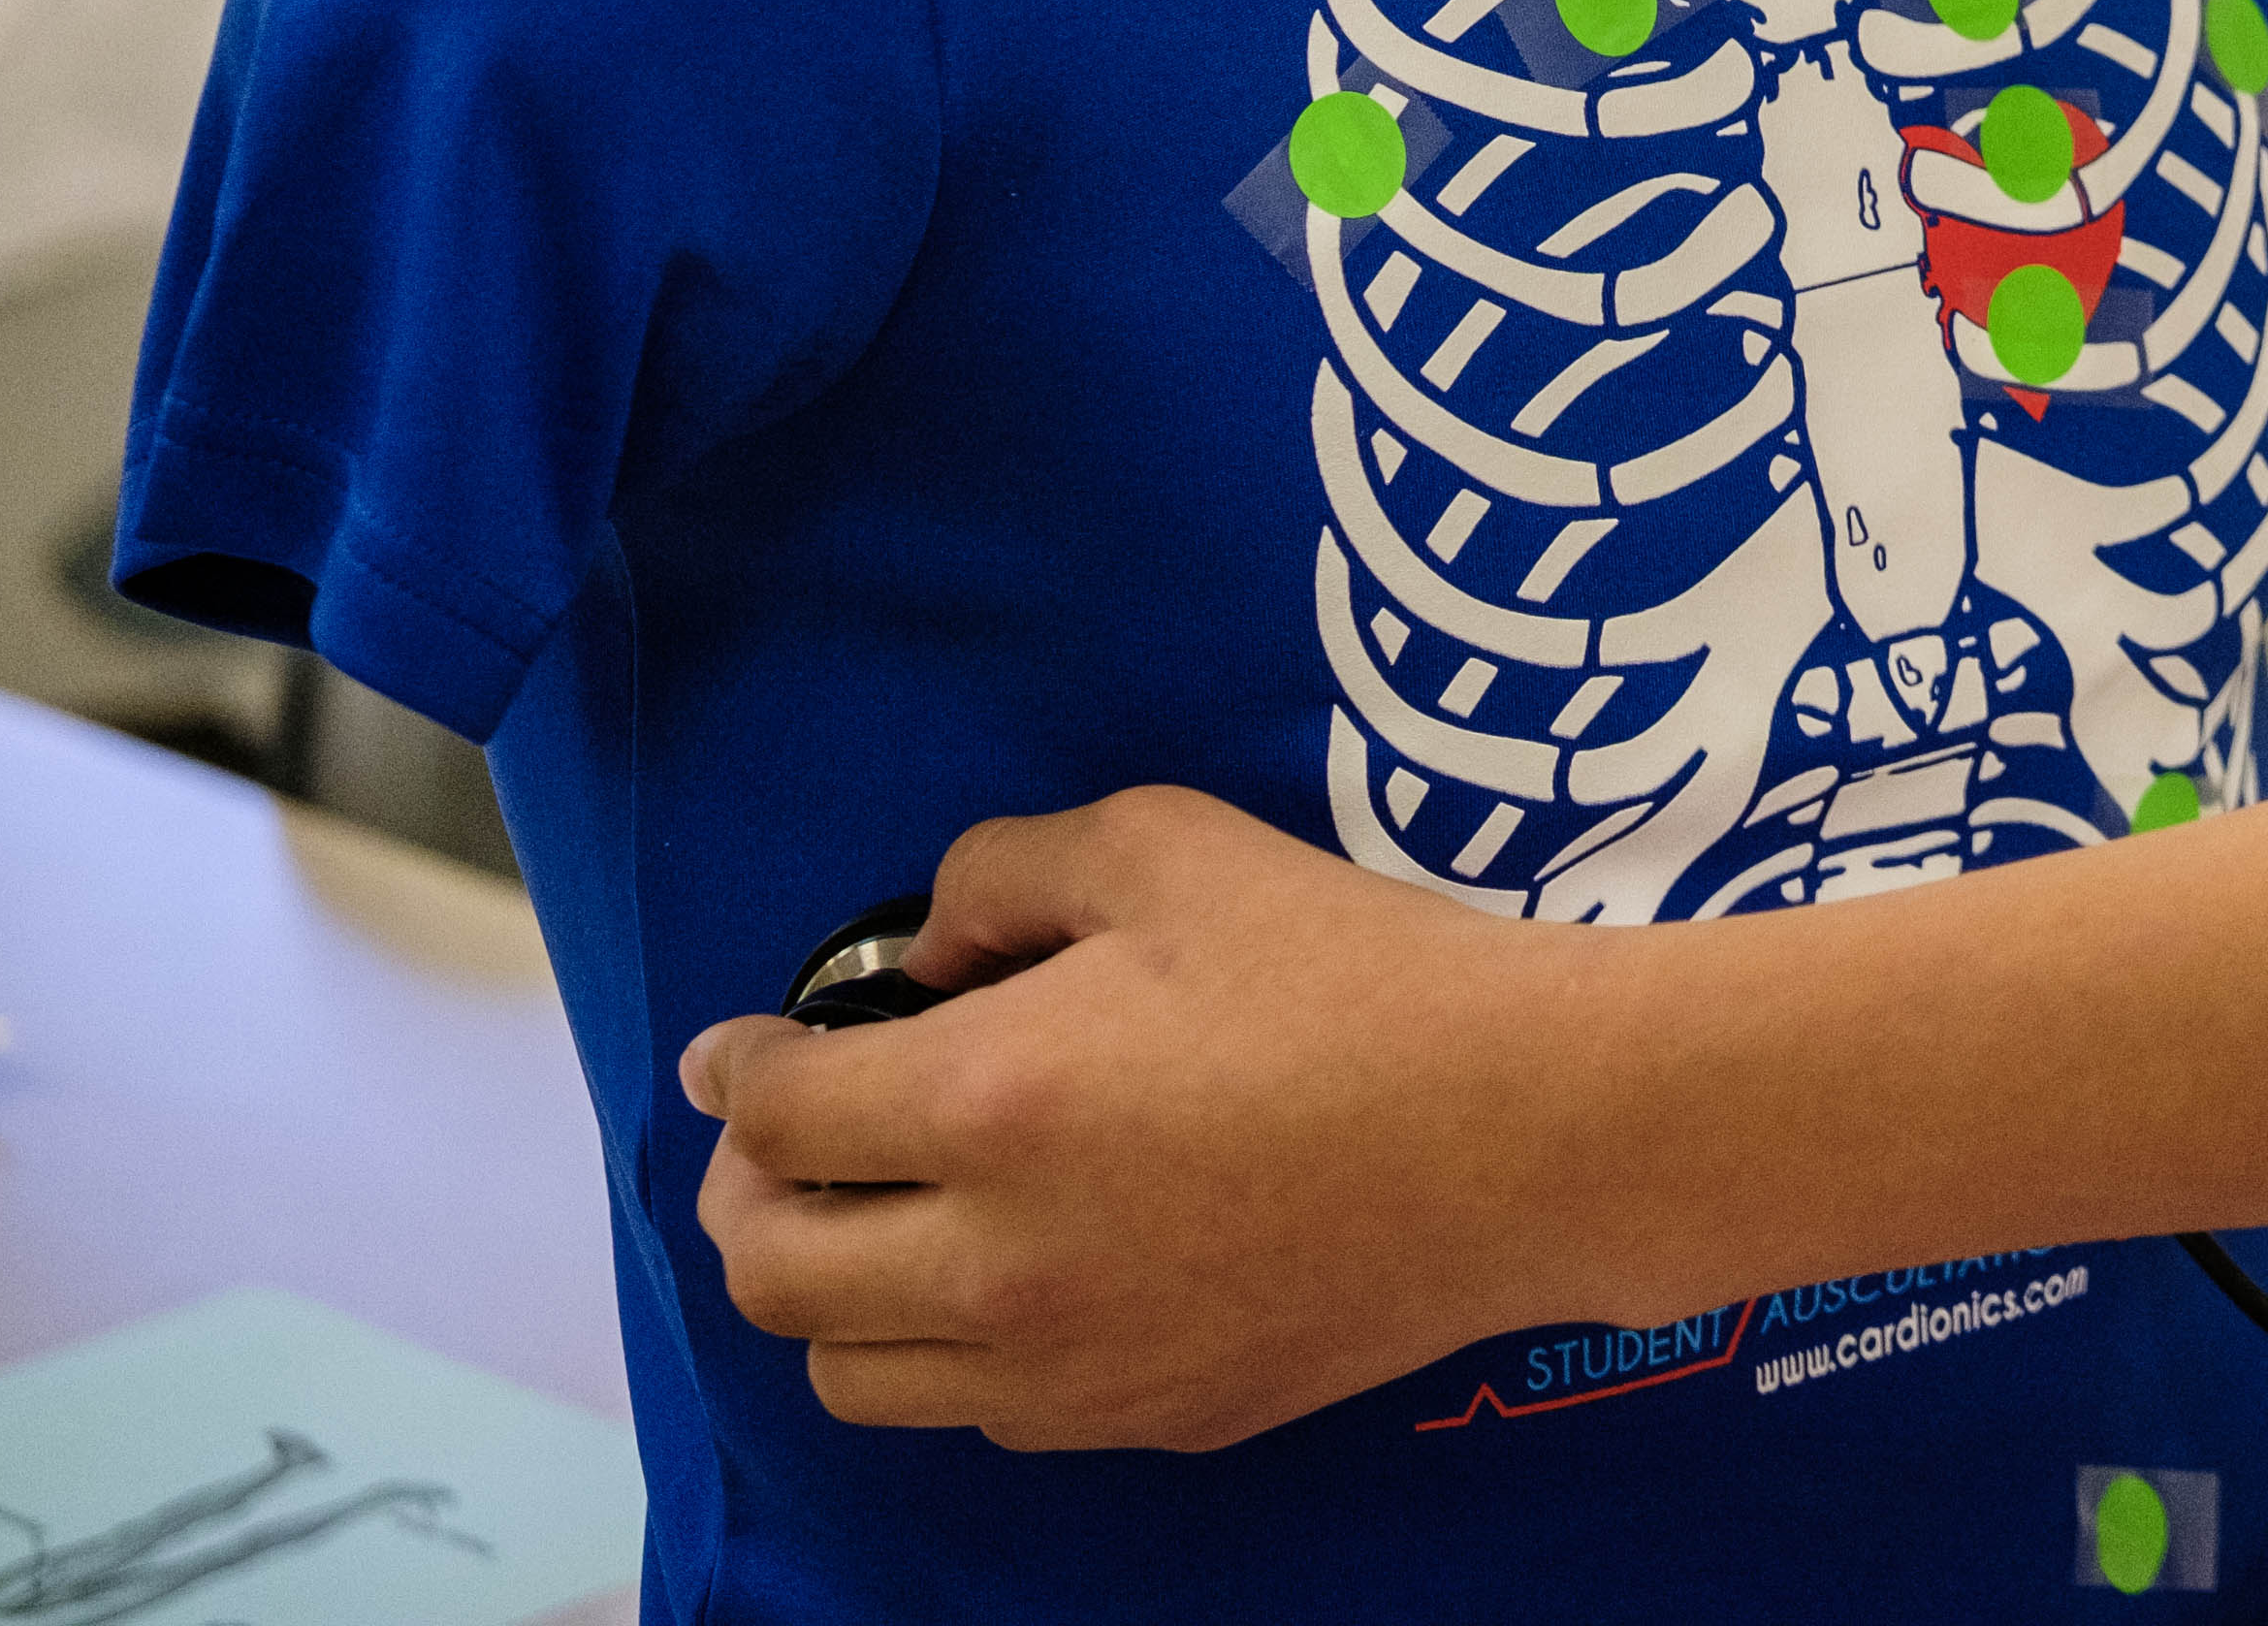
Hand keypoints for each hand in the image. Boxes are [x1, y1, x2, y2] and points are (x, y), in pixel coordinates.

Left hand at [678, 786, 1623, 1449]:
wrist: (1530, 1133)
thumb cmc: (1360, 974)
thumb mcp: (1176, 849)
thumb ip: (1008, 875)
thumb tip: (929, 956)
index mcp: (992, 1105)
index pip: (776, 1115)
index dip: (738, 1070)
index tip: (740, 1051)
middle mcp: (997, 1263)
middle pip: (770, 1269)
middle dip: (748, 1192)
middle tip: (790, 1138)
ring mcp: (1068, 1366)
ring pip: (852, 1372)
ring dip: (835, 1289)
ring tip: (887, 1221)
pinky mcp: (1144, 1419)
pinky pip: (982, 1412)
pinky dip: (953, 1349)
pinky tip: (1017, 1276)